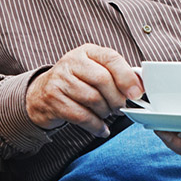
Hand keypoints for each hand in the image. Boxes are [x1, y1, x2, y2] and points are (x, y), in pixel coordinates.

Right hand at [25, 44, 142, 137]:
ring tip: (106, 115)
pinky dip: (96, 126)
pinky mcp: (53, 99)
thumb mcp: (94, 70)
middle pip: (103, 80)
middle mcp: (71, 62)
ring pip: (93, 99)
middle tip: (119, 108)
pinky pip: (81, 116)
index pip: (111, 58)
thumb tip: (139, 87)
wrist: (41, 94)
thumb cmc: (75, 82)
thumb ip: (115, 75)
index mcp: (87, 51)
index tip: (137, 93)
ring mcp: (60, 80)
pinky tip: (101, 128)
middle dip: (116, 99)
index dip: (127, 77)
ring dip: (105, 113)